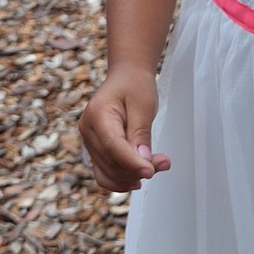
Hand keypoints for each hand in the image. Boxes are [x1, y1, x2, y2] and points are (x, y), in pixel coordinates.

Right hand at [79, 65, 170, 190]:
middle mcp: (88, 130)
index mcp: (98, 114)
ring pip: (107, 172)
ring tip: (158, 167)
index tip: (151, 171)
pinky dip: (121, 178)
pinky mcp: (95, 148)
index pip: (113, 146)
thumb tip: (143, 162)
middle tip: (164, 163)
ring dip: (132, 175)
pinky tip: (138, 177)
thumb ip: (141, 134)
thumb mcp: (144, 105)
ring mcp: (89, 141)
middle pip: (110, 162)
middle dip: (137, 168)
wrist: (126, 76)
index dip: (132, 163)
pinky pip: (105, 171)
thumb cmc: (135, 85)